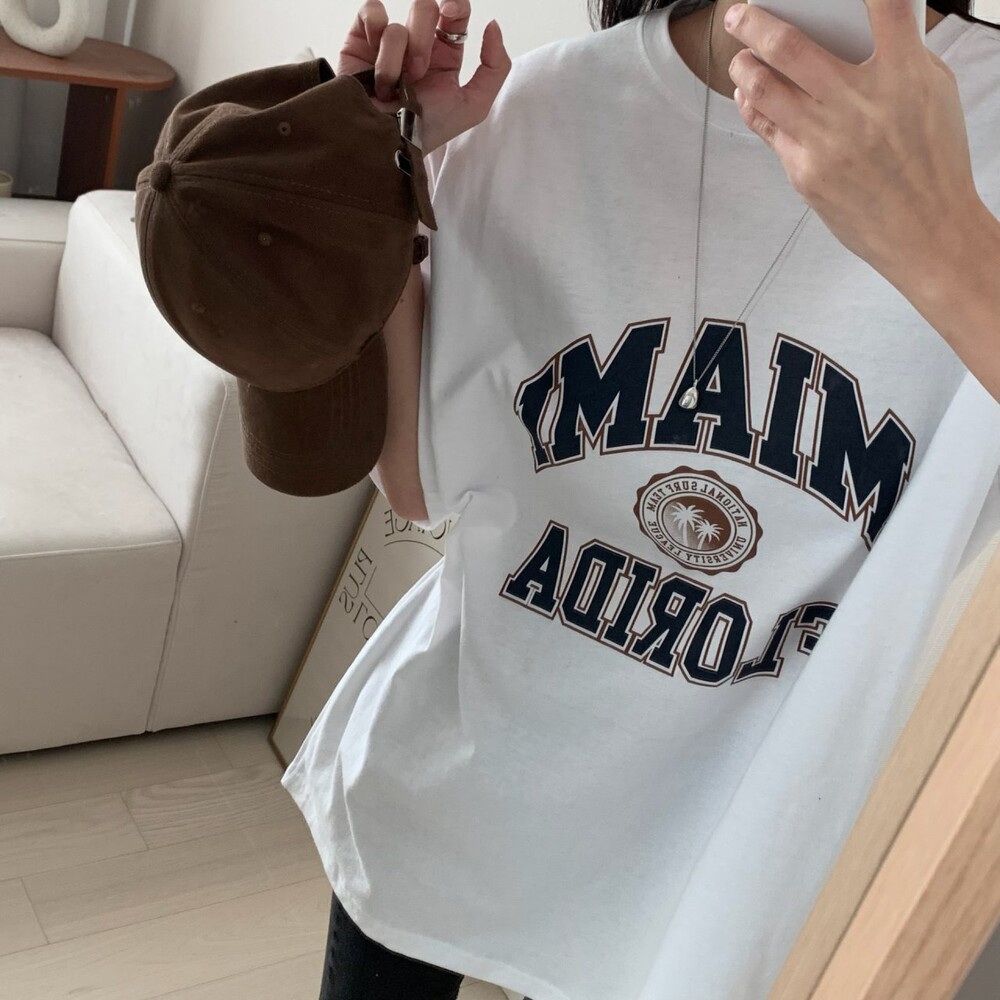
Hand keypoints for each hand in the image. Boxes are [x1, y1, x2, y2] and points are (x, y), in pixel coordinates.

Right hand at [338, 0, 511, 155]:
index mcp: (444, 55)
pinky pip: (372, 12)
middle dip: (423, 39)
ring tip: (394, 85)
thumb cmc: (427, 131)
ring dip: (398, 55)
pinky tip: (374, 64)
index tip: (451, 13)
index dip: (456, 6)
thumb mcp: (473, 107)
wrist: (386, 141)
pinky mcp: (360, 41)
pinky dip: (374, 35)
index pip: (454, 14)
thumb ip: (495, 67)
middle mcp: (416, 46)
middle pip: (426, 10)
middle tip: (418, 72)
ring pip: (398, 23)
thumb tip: (492, 25)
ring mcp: (388, 43)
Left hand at [723, 0, 983, 286]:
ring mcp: (826, 138)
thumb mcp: (932, 94)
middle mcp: (859, 102)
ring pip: (763, 87)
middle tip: (739, 14)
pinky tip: (749, 96)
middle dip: (754, 21)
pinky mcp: (804, 171)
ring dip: (744, 66)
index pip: (884, 5)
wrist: (925, 231)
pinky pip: (766, 128)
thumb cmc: (932, 162)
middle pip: (789, 45)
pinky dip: (752, 106)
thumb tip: (858, 29)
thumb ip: (899, 56)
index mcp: (904, 73)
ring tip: (741, 58)